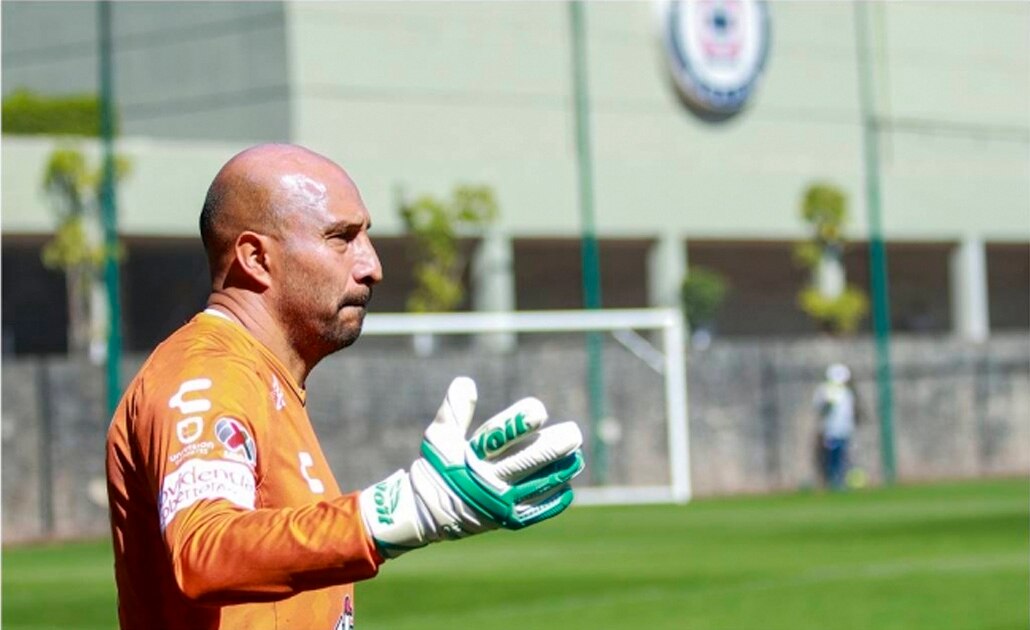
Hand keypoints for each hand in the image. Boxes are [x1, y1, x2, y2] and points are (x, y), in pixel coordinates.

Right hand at [359, 377, 584, 557]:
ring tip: (577, 456)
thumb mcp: (439, 437)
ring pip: (538, 484)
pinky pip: (538, 509)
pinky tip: (566, 482)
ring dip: (560, 470)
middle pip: (526, 461)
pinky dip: (554, 497)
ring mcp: (500, 503)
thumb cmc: (439, 467)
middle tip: (574, 433)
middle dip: (553, 447)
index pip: (498, 437)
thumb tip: (466, 381)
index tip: (539, 410)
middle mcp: (487, 480)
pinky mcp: (509, 519)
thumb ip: (455, 410)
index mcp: (471, 457)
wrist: (428, 515)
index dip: (519, 423)